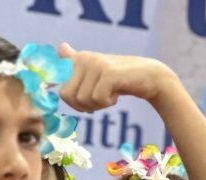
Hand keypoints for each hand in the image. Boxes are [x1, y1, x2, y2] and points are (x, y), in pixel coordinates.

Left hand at [58, 44, 175, 110]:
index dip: (58, 94)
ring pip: (82, 100)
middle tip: (98, 99)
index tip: (68, 98)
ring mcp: (95, 64)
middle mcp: (83, 58)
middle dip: (82, 105)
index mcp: (77, 59)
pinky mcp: (108, 73)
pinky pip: (97, 99)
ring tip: (109, 94)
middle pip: (67, 96)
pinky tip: (116, 94)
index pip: (57, 83)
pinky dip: (108, 103)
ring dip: (97, 105)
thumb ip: (76, 63)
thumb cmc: (119, 79)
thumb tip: (60, 46)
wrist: (148, 76)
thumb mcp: (95, 73)